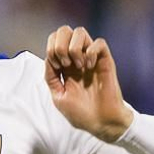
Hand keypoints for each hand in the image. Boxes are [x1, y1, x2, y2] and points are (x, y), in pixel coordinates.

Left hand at [44, 25, 131, 141]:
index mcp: (64, 66)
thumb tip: (48, 59)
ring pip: (80, 32)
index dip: (50, 49)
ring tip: (78, 66)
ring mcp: (91, 58)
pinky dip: (91, 51)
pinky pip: (99, 42)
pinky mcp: (105, 61)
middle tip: (64, 64)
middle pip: (64, 30)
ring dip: (74, 47)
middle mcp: (76, 58)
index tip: (56, 67)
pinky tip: (90, 67)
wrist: (101, 122)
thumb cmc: (81, 113)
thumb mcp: (58, 96)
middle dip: (59, 44)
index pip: (54, 40)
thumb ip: (51, 77)